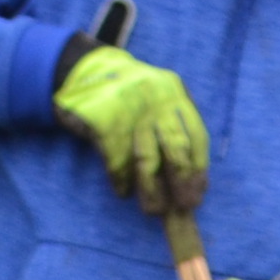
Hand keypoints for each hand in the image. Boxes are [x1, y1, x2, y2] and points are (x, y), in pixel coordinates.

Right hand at [55, 43, 210, 214]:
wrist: (81, 70)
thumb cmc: (125, 94)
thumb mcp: (156, 98)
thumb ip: (174, 125)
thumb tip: (195, 177)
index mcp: (173, 92)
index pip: (197, 136)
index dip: (198, 170)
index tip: (197, 194)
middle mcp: (156, 97)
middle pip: (176, 148)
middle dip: (181, 182)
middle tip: (182, 207)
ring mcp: (129, 107)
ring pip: (146, 158)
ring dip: (151, 188)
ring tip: (153, 209)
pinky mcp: (102, 118)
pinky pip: (116, 157)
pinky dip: (120, 178)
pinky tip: (122, 190)